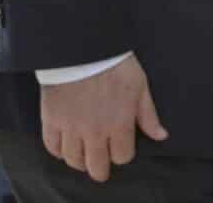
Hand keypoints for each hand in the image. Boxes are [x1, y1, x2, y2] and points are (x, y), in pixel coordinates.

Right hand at [40, 53, 167, 183]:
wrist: (81, 44)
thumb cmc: (114, 62)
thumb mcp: (139, 85)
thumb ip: (148, 115)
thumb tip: (160, 135)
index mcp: (119, 124)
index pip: (122, 157)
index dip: (122, 153)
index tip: (120, 145)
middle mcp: (95, 131)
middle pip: (96, 168)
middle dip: (100, 168)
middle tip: (100, 162)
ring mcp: (71, 127)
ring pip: (74, 161)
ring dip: (79, 160)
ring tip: (83, 152)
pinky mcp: (51, 119)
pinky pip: (52, 147)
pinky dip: (57, 150)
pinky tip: (64, 144)